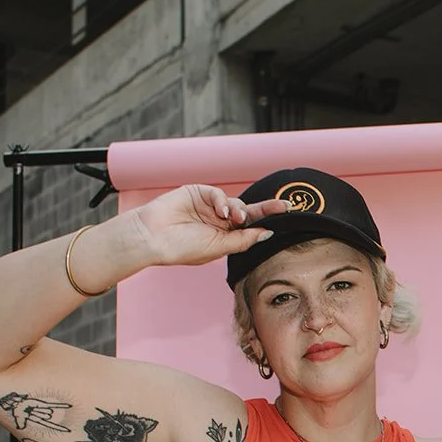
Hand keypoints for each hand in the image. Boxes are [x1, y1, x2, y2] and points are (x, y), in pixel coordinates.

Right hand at [126, 184, 292, 267]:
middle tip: (283, 207)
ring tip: (235, 218)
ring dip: (239, 210)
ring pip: (235, 202)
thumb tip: (267, 233)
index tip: (288, 214)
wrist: (153, 238)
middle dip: (266, 208)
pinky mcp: (197, 193)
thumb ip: (243, 240)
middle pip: (249, 211)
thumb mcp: (219, 247)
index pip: (251, 227)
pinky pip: (218, 193)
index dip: (268, 220)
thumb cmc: (182, 248)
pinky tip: (221, 211)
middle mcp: (219, 220)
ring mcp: (209, 206)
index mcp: (225, 236)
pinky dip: (223, 201)